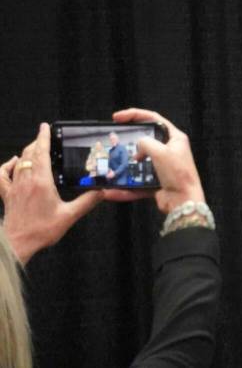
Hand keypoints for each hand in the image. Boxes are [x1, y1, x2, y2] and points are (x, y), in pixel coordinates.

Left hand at [0, 123, 102, 262]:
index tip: (46, 126)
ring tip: (35, 147)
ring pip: (18, 162)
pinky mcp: (7, 196)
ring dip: (26, 152)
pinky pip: (2, 176)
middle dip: (37, 142)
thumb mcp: (69, 216)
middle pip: (29, 154)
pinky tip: (12, 162)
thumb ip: (87, 201)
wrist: (17, 244)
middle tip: (45, 136)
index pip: (41, 153)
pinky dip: (7, 166)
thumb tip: (102, 191)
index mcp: (41, 182)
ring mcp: (14, 187)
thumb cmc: (40, 231)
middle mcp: (26, 181)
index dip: (44, 137)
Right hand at [102, 109, 204, 213]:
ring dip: (125, 164)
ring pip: (138, 161)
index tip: (118, 117)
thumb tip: (138, 145)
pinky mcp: (156, 180)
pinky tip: (112, 191)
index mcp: (174, 138)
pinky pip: (137, 180)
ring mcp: (162, 165)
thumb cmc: (178, 174)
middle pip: (145, 139)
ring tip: (111, 165)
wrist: (183, 201)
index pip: (153, 119)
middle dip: (129, 141)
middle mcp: (169, 150)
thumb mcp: (160, 152)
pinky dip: (125, 187)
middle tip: (113, 140)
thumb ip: (146, 143)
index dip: (135, 115)